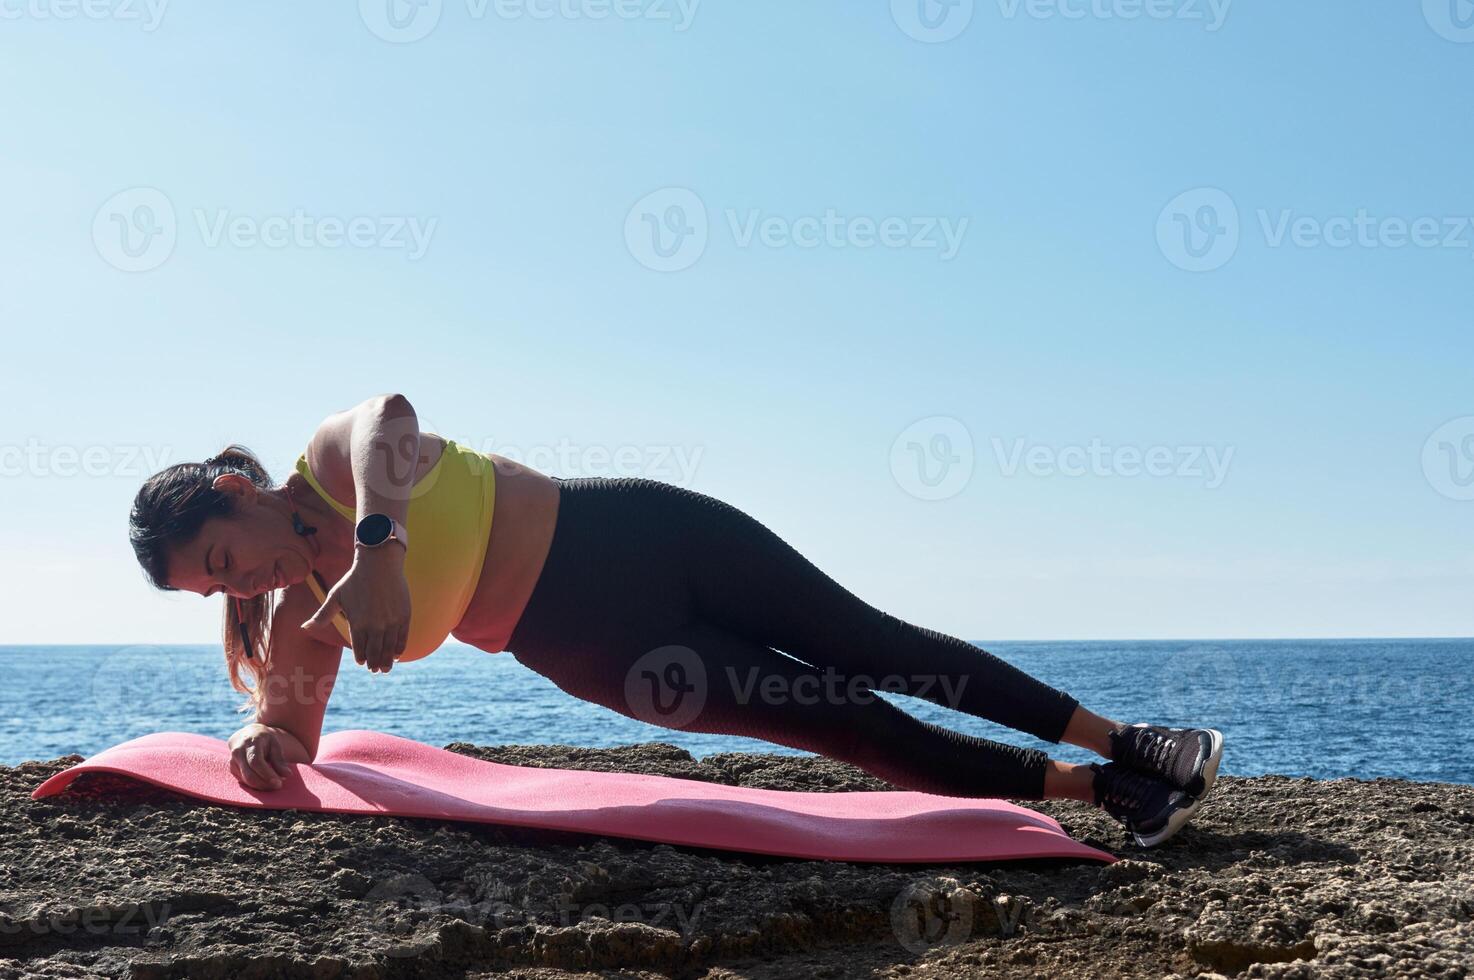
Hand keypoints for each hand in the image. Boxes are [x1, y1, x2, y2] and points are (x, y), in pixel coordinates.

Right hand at [227, 724, 294, 790]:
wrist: (247, 735)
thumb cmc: (264, 740)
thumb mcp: (275, 745)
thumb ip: (280, 760)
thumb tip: (288, 775)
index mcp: (251, 742)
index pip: (256, 762)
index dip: (267, 774)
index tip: (278, 783)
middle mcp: (238, 751)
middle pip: (249, 774)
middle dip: (264, 784)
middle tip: (278, 786)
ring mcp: (233, 761)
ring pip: (245, 780)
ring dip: (261, 786)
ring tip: (274, 784)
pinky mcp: (232, 769)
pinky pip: (243, 781)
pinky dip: (255, 785)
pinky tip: (265, 782)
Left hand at [301, 544, 410, 672]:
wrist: (379, 563)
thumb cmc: (354, 579)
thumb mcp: (336, 596)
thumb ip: (323, 615)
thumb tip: (303, 627)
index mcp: (357, 623)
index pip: (359, 649)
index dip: (361, 658)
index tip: (362, 663)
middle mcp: (375, 625)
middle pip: (375, 653)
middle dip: (374, 664)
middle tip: (375, 670)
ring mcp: (391, 621)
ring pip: (389, 648)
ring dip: (387, 660)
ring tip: (386, 668)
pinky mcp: (404, 615)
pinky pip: (402, 637)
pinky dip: (400, 648)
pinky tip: (397, 654)